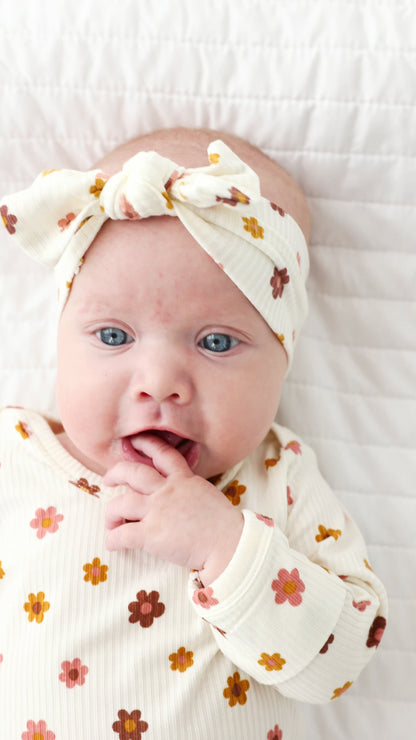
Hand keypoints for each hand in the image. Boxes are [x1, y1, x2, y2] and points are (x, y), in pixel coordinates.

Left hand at [103, 434, 243, 583]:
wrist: (230, 545)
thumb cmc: (224, 526)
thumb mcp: (207, 495)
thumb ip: (189, 490)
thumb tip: (179, 496)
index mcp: (184, 480)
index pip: (163, 454)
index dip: (147, 445)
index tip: (136, 442)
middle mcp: (168, 491)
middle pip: (133, 473)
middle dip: (115, 473)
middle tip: (107, 480)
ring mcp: (158, 511)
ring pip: (120, 503)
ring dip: (110, 513)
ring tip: (110, 522)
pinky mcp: (152, 534)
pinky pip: (122, 535)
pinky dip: (112, 540)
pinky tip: (113, 544)